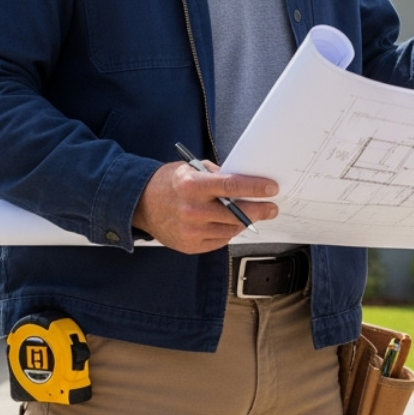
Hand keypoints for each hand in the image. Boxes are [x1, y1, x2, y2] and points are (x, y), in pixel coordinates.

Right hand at [132, 161, 279, 254]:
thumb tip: (246, 182)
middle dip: (259, 210)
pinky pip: (220, 240)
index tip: (271, 189)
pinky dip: (228, 231)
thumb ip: (219, 175)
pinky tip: (228, 223)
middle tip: (271, 208)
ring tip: (250, 213)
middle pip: (236, 214)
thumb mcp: (192, 168)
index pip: (231, 186)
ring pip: (231, 229)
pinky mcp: (190, 246)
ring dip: (244, 222)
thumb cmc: (169, 183)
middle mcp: (191, 210)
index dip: (255, 188)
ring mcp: (190, 231)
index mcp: (192, 186)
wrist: (141, 204)